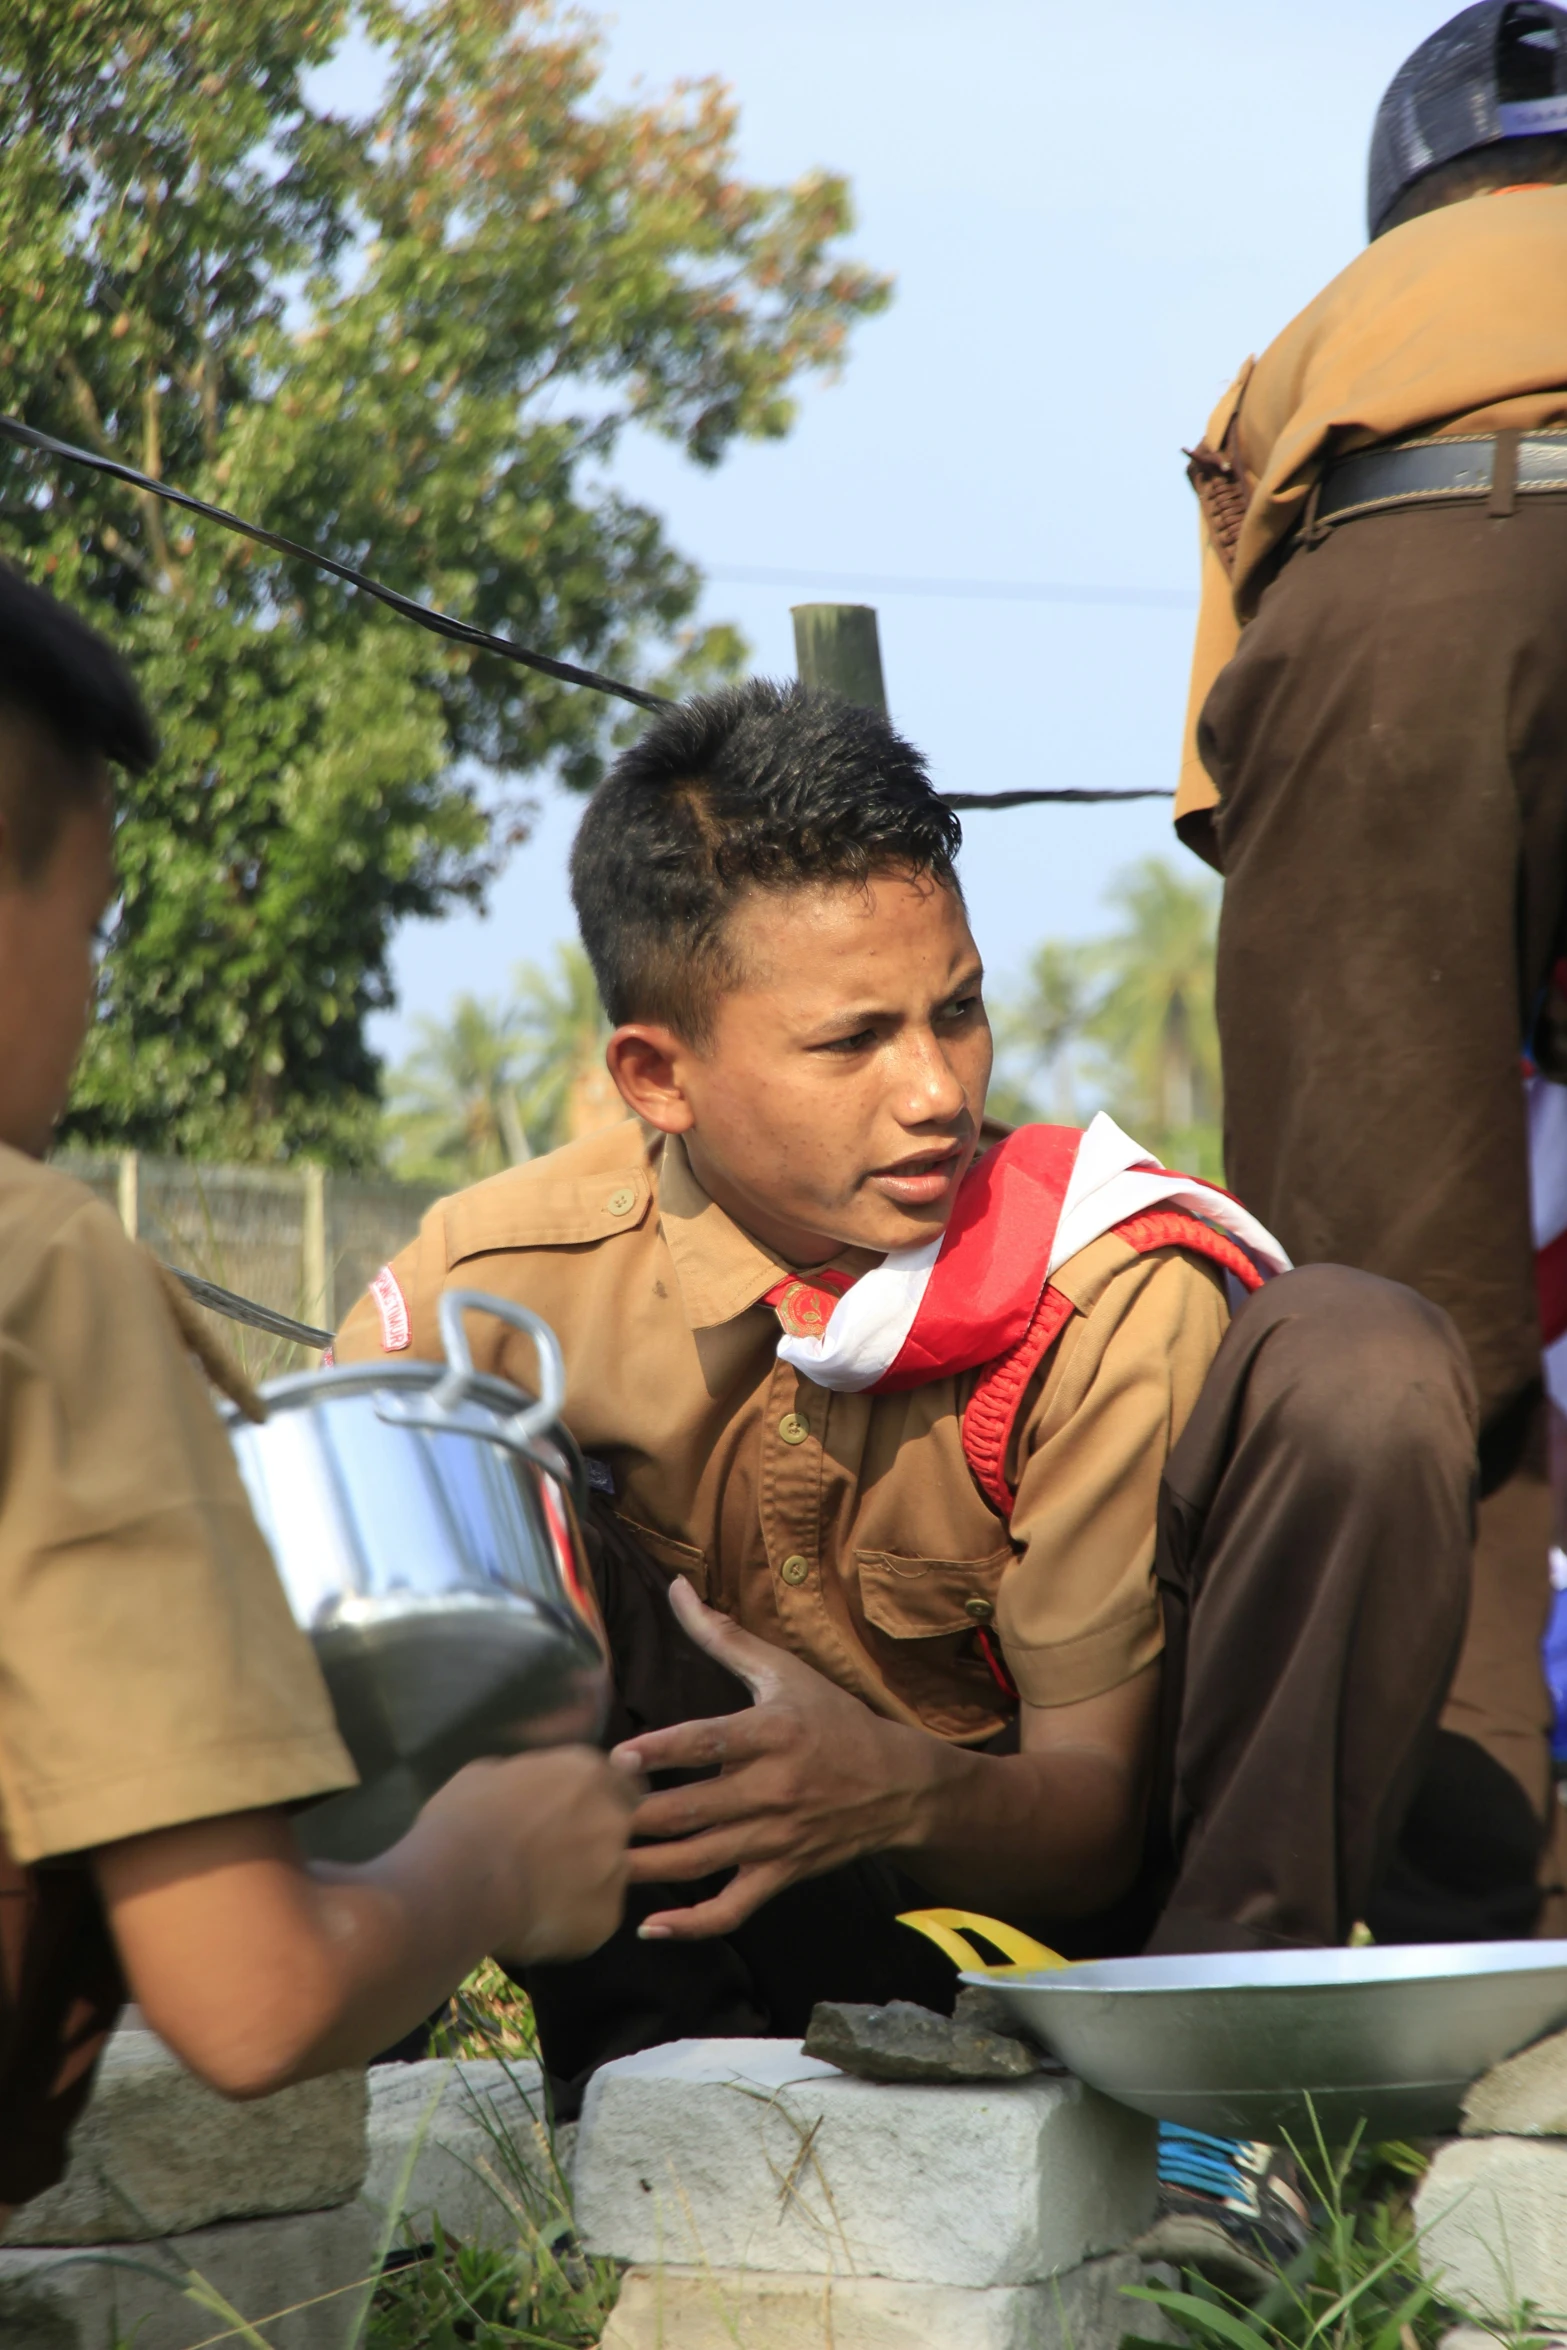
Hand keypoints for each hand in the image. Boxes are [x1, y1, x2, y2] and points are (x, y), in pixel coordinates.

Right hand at [422, 1745, 640, 1965]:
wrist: (459, 1882)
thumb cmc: (464, 1819)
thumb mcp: (488, 1776)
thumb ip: (525, 1779)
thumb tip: (526, 1789)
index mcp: (586, 1774)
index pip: (620, 1782)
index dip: (600, 1799)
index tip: (578, 1815)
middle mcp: (612, 1817)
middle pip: (616, 1829)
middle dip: (591, 1842)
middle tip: (551, 1860)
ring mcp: (614, 1869)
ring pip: (607, 1877)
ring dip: (582, 1883)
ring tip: (536, 1897)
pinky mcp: (607, 1918)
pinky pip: (594, 1918)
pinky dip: (571, 1922)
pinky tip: (535, 1922)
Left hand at [610, 1579, 933, 1939]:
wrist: (898, 1786)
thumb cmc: (834, 1721)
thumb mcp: (784, 1672)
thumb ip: (723, 1636)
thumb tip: (677, 1589)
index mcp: (771, 1733)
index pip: (708, 1742)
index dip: (660, 1752)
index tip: (617, 1761)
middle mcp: (772, 1788)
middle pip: (693, 1809)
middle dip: (636, 1818)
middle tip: (586, 1820)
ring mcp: (776, 1838)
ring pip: (700, 1861)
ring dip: (646, 1867)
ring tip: (597, 1866)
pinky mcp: (781, 1874)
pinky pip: (732, 1908)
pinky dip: (692, 1924)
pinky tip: (650, 1925)